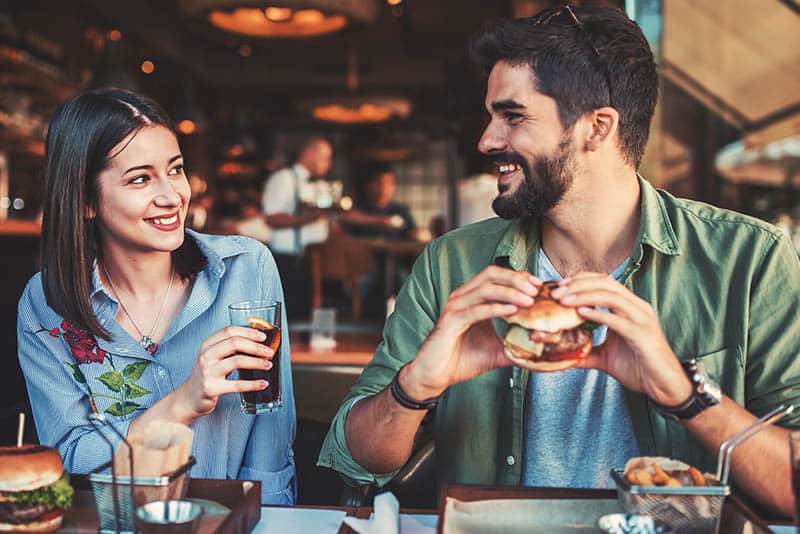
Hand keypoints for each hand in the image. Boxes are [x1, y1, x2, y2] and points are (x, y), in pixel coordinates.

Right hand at [177, 326, 274, 417]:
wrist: (189, 397)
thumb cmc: (207, 375)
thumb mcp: (214, 357)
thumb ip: (230, 349)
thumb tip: (258, 343)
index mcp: (207, 345)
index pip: (229, 331)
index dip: (248, 332)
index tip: (263, 336)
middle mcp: (206, 356)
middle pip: (234, 343)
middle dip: (256, 347)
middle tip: (269, 352)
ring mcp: (207, 371)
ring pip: (237, 361)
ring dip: (256, 362)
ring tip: (268, 365)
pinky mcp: (211, 388)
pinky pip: (236, 385)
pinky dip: (252, 384)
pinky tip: (262, 383)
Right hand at [403, 266, 539, 399]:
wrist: (436, 376)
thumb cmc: (462, 360)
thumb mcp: (496, 350)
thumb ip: (516, 345)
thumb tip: (541, 349)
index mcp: (472, 298)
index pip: (497, 277)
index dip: (519, 277)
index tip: (539, 286)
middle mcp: (462, 297)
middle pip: (491, 275)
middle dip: (516, 279)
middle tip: (536, 289)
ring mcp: (455, 307)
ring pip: (485, 289)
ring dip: (510, 292)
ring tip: (529, 300)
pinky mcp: (451, 321)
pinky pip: (476, 310)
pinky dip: (496, 308)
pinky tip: (513, 311)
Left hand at [550, 272, 691, 405]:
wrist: (664, 386)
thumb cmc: (639, 369)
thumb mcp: (605, 357)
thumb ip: (585, 352)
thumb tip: (561, 355)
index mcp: (629, 307)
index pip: (604, 281)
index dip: (581, 280)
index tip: (559, 287)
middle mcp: (637, 308)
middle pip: (606, 283)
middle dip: (578, 284)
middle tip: (556, 293)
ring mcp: (641, 319)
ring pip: (611, 296)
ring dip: (584, 295)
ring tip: (564, 301)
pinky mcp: (642, 334)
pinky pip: (618, 319)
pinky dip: (598, 313)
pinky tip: (581, 313)